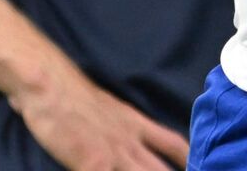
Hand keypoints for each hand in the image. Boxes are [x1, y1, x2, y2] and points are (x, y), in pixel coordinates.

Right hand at [10, 66, 190, 169]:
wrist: (51, 84)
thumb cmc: (69, 94)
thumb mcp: (105, 106)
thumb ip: (115, 123)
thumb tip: (113, 132)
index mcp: (134, 124)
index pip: (172, 143)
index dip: (187, 160)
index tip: (196, 167)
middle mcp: (129, 140)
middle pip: (160, 170)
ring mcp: (114, 155)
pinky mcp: (94, 164)